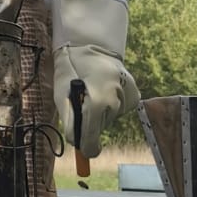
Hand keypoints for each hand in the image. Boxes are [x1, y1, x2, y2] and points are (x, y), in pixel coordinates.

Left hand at [53, 43, 139, 158]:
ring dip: (100, 111)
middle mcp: (117, 101)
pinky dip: (110, 104)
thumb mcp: (60, 94)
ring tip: (93, 91)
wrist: (91, 45)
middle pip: (100, 127)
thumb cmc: (70, 69)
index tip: (83, 150)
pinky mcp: (135, 95)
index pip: (92, 137)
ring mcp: (128, 97)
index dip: (86, 146)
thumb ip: (69, 121)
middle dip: (89, 121)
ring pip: (110, 118)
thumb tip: (76, 144)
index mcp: (97, 102)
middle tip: (80, 101)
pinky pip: (119, 110)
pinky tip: (105, 89)